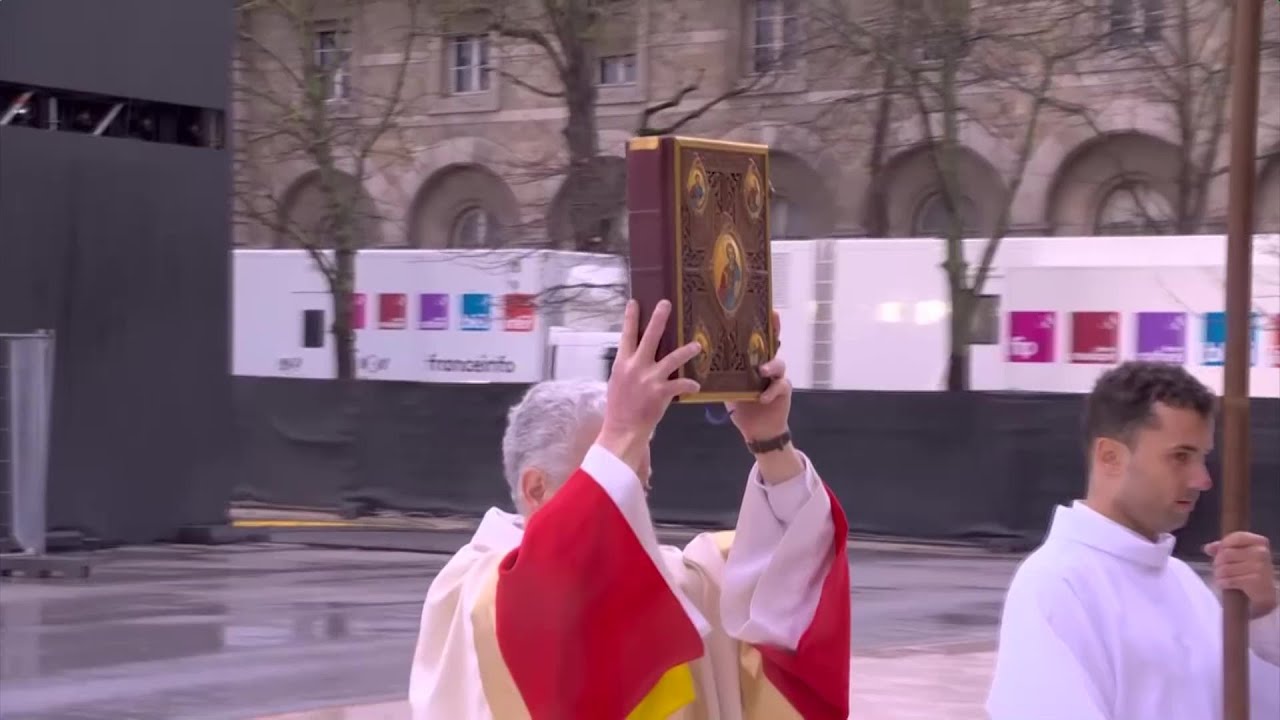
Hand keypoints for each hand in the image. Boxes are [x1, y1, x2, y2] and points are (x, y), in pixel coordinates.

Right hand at [597, 299, 700, 471]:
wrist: (622, 429)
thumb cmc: (619, 407)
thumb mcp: (617, 382)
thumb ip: (627, 367)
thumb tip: (635, 357)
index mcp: (622, 363)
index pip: (626, 335)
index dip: (630, 317)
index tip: (635, 302)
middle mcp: (636, 366)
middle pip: (649, 336)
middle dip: (658, 318)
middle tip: (666, 303)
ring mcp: (649, 378)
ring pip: (672, 358)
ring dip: (686, 350)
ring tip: (697, 345)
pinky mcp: (661, 392)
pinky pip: (681, 384)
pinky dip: (690, 384)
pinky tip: (696, 386)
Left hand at [728, 310, 790, 441]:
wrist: (757, 429)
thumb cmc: (742, 405)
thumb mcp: (726, 387)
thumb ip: (717, 374)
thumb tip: (693, 361)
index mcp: (753, 362)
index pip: (756, 339)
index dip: (759, 323)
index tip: (760, 308)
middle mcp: (767, 365)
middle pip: (773, 343)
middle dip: (774, 330)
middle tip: (774, 317)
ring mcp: (777, 377)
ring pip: (779, 364)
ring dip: (770, 366)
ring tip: (762, 371)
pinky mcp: (783, 391)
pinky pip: (779, 387)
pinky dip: (770, 392)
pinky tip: (762, 398)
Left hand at [1205, 532, 1277, 619]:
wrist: (1264, 592)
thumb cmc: (1249, 569)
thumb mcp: (1239, 554)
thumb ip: (1223, 548)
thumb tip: (1207, 548)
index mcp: (1259, 542)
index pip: (1236, 537)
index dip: (1223, 545)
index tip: (1220, 552)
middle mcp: (1262, 552)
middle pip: (1226, 554)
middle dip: (1217, 562)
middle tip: (1219, 568)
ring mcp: (1260, 567)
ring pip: (1225, 568)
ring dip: (1218, 574)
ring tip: (1221, 576)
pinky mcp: (1256, 581)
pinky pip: (1230, 580)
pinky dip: (1223, 583)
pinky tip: (1224, 584)